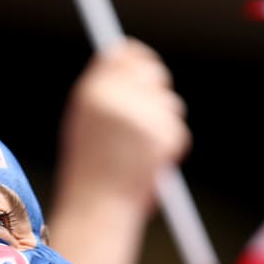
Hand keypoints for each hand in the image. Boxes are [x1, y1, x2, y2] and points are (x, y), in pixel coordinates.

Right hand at [56, 39, 189, 208]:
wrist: (98, 208)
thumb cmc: (89, 169)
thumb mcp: (85, 122)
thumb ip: (105, 91)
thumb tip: (128, 65)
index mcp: (93, 94)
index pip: (122, 55)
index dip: (137, 57)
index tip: (145, 64)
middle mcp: (117, 99)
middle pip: (152, 71)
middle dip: (157, 86)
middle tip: (154, 107)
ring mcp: (143, 116)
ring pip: (170, 103)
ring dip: (163, 121)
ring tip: (141, 150)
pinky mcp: (165, 135)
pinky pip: (178, 129)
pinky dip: (171, 145)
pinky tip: (150, 164)